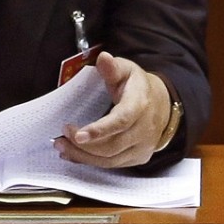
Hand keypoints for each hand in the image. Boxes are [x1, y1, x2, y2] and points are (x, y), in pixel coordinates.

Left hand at [54, 51, 171, 168]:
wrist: (162, 105)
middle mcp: (144, 129)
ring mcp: (143, 146)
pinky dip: (91, 161)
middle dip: (83, 146)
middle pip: (111, 146)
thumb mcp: (127, 70)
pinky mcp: (138, 157)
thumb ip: (112, 68)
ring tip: (62, 147)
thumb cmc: (138, 87)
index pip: (120, 121)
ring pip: (110, 160)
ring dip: (83, 156)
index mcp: (140, 105)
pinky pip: (113, 165)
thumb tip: (103, 58)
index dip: (99, 130)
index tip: (76, 134)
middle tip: (61, 138)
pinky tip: (76, 154)